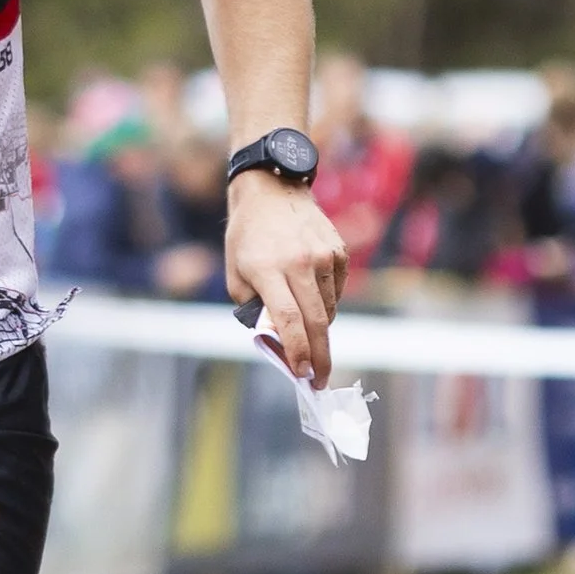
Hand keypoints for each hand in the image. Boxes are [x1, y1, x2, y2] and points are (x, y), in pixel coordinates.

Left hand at [227, 174, 347, 385]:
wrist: (272, 191)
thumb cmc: (247, 239)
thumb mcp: (235, 275)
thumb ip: (253, 309)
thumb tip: (278, 342)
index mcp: (268, 268)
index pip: (287, 319)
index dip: (296, 351)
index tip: (300, 375)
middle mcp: (300, 262)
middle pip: (315, 321)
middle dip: (319, 357)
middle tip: (319, 381)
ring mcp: (323, 256)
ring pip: (328, 309)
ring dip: (319, 329)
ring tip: (305, 329)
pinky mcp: (338, 252)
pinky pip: (336, 292)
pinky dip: (326, 304)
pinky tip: (311, 297)